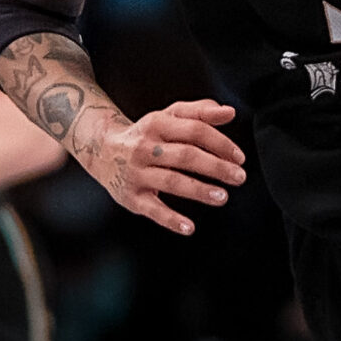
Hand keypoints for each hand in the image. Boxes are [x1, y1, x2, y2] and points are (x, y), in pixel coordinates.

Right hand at [94, 99, 246, 235]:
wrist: (100, 149)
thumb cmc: (145, 135)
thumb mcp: (168, 117)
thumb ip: (199, 113)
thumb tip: (229, 112)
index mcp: (157, 124)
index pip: (195, 131)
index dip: (220, 144)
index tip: (240, 158)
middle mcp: (144, 148)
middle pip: (186, 156)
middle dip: (215, 167)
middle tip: (239, 177)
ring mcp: (136, 173)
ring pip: (171, 181)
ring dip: (199, 190)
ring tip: (222, 197)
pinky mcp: (130, 197)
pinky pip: (152, 210)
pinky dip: (171, 220)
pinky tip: (189, 227)